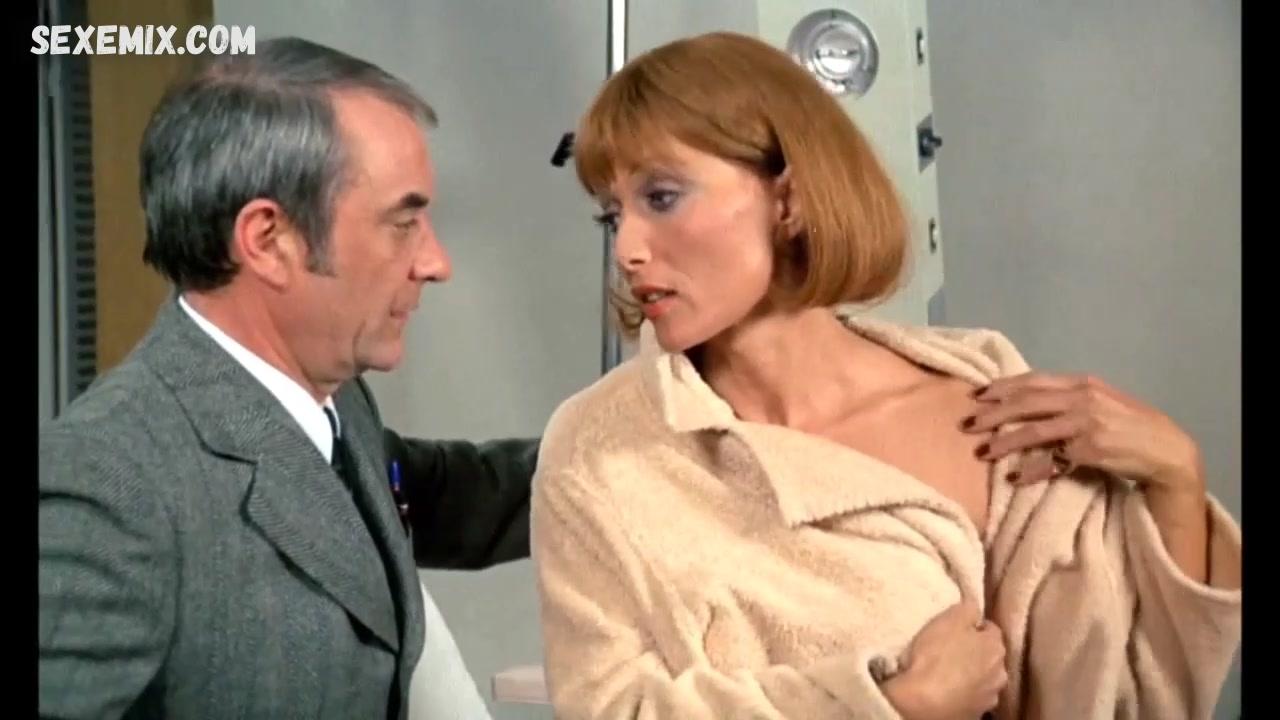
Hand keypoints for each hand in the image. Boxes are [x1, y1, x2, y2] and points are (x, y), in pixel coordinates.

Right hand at [881, 600, 1006, 719]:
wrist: (923, 702)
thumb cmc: (935, 656)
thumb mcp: (949, 619)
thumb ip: (967, 608)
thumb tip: (974, 605)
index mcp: (996, 646)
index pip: (991, 628)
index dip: (973, 626)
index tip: (957, 628)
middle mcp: (1000, 673)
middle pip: (989, 656)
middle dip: (975, 652)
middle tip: (950, 649)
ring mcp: (989, 697)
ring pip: (983, 679)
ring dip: (971, 675)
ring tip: (946, 673)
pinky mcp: (976, 715)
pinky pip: (971, 698)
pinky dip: (963, 694)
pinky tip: (946, 691)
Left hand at [962, 372, 1204, 496]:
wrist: (1166, 449)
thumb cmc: (1130, 426)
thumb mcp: (1100, 403)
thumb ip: (1067, 401)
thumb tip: (1027, 405)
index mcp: (1082, 383)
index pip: (1033, 381)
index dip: (1002, 387)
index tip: (976, 395)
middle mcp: (1082, 399)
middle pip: (1026, 402)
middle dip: (992, 414)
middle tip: (967, 425)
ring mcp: (1086, 423)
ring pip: (1033, 430)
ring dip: (1004, 442)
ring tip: (983, 452)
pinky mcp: (1090, 450)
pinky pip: (1053, 461)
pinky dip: (1032, 471)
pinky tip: (1016, 478)